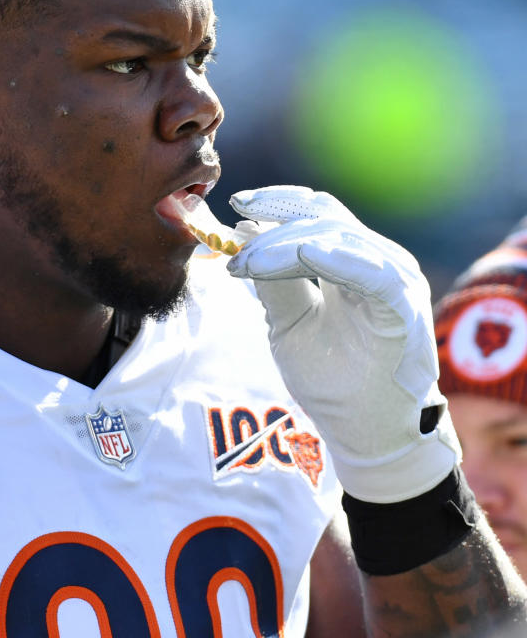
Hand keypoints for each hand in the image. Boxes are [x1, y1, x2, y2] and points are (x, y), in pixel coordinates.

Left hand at [225, 186, 459, 502]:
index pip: (316, 213)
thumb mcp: (289, 324)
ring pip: (341, 238)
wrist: (367, 433)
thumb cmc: (334, 379)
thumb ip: (274, 282)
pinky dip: (339, 259)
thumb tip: (243, 236)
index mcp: (354, 262)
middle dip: (272, 226)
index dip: (275, 204)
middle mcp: (380, 263)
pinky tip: (307, 253)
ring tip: (248, 261)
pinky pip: (375, 274)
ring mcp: (396, 283)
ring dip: (288, 245)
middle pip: (324, 218)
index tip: (234, 209)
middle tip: (233, 244)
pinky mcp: (404, 309)